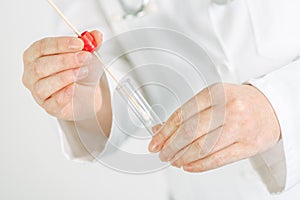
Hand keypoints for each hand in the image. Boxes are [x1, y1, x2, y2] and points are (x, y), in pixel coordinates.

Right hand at [22, 30, 102, 120]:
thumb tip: (96, 35)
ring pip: (43, 85)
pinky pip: (53, 102)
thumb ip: (91, 44)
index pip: (42, 47)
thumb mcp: (86, 55)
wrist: (87, 95)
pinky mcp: (49, 107)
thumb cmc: (79, 73)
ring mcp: (38, 92)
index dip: (60, 44)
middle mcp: (32, 74)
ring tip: (83, 72)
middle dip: (65, 60)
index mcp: (35, 56)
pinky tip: (75, 87)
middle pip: (41, 66)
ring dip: (66, 76)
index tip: (79, 43)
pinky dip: (65, 94)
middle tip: (84, 57)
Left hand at [148, 83, 280, 171]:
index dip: (164, 132)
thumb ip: (188, 113)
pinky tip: (188, 166)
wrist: (272, 108)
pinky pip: (217, 159)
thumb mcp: (213, 99)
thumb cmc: (239, 103)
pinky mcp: (248, 145)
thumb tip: (160, 128)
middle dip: (170, 146)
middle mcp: (228, 108)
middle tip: (162, 153)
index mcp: (215, 92)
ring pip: (201, 147)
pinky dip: (198, 165)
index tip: (154, 142)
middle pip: (189, 132)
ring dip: (182, 157)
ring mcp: (240, 127)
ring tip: (174, 160)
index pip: (182, 114)